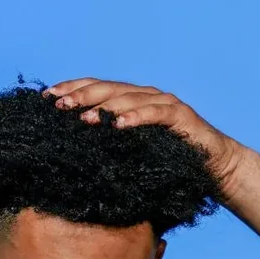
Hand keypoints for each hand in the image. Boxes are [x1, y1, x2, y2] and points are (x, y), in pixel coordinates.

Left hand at [44, 78, 249, 199]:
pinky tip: (119, 123)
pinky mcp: (181, 116)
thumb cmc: (169, 163)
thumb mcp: (133, 154)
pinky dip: (137, 117)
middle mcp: (145, 96)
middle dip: (81, 96)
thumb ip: (110, 146)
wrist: (214, 169)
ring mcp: (164, 103)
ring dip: (104, 107)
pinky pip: (156, 113)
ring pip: (129, 98)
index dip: (72, 89)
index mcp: (130, 101)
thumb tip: (72, 153)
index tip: (46, 98)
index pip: (96, 89)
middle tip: (58, 105)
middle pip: (108, 89)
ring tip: (83, 117)